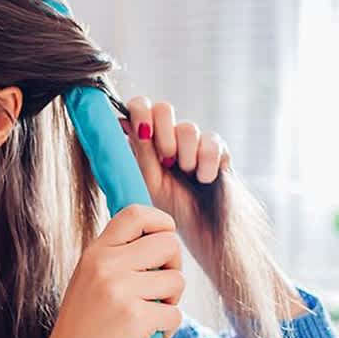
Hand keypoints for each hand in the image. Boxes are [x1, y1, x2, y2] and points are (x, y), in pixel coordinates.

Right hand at [33, 205, 184, 337]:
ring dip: (172, 302)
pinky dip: (168, 330)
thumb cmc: (82, 333)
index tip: (164, 239)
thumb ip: (115, 259)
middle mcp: (105, 265)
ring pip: (177, 279)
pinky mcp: (135, 319)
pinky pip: (175, 314)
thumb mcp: (88, 283)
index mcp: (94, 253)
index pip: (135, 213)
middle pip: (168, 242)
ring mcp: (119, 291)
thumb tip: (160, 240)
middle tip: (161, 289)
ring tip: (150, 317)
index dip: (161, 222)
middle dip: (174, 266)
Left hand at [118, 97, 231, 233]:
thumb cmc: (168, 208)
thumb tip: (121, 121)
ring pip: (187, 127)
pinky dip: (207, 162)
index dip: (140, 110)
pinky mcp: (217, 150)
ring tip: (186, 174)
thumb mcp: (147, 180)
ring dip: (185, 153)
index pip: (139, 106)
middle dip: (163, 132)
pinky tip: (204, 178)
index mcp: (145, 142)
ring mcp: (193, 142)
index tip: (143, 132)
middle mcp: (168, 137)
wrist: (201, 230)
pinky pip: (212, 141)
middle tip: (167, 159)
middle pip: (163, 108)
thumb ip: (138, 151)